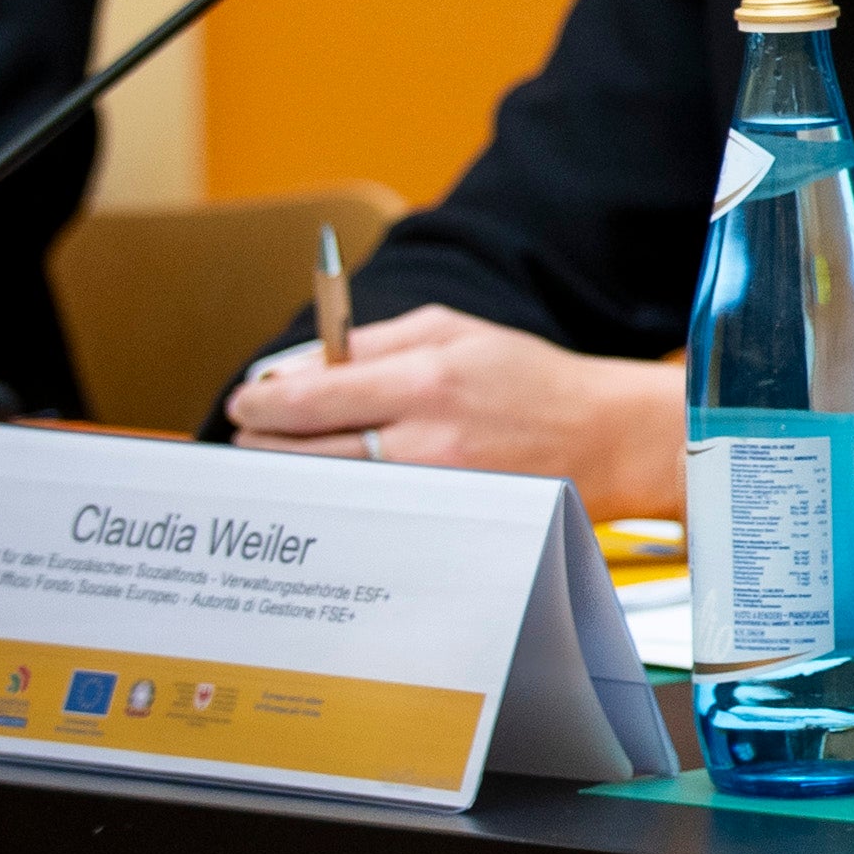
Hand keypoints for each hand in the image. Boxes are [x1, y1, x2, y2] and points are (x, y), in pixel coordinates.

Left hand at [225, 307, 686, 517]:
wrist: (606, 438)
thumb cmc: (529, 379)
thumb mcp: (456, 333)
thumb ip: (374, 342)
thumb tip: (301, 366)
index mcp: (427, 378)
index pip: (309, 397)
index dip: (261, 403)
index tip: (247, 403)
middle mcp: (426, 438)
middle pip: (302, 451)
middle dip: (263, 441)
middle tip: (255, 434)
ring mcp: (434, 487)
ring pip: (326, 487)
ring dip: (292, 472)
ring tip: (285, 458)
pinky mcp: (442, 519)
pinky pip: (364, 511)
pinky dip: (337, 497)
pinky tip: (335, 484)